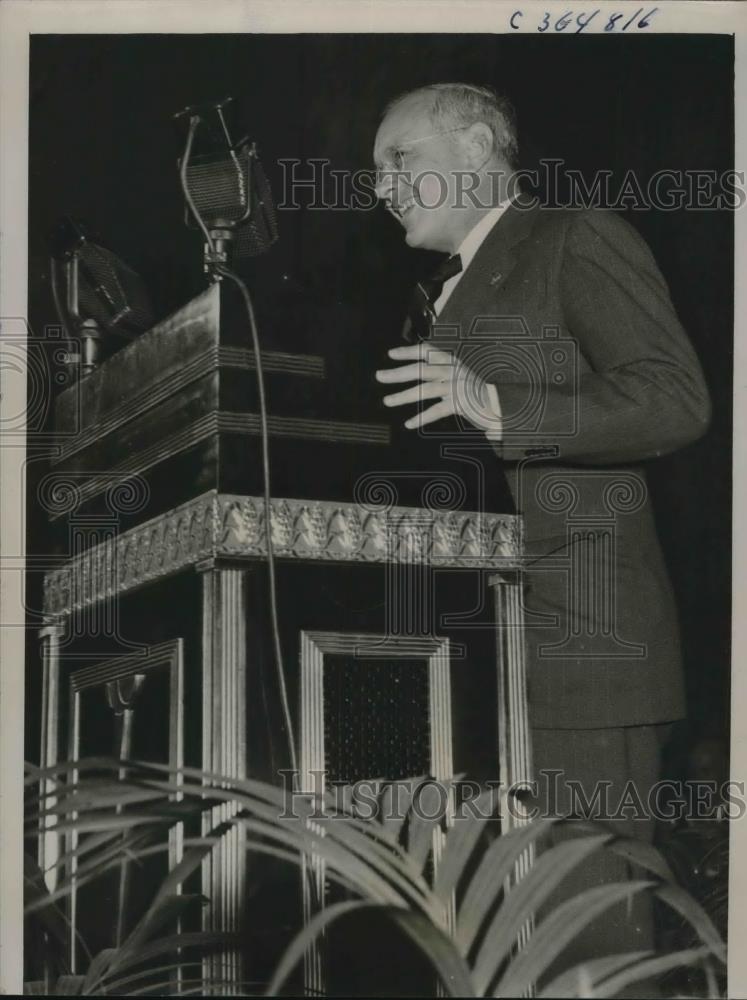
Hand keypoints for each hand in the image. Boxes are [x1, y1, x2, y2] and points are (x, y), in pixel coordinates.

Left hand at [375, 343, 502, 436]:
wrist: (504, 404)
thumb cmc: (480, 393)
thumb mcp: (461, 377)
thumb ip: (443, 374)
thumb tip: (418, 373)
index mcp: (453, 362)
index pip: (428, 352)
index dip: (408, 351)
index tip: (391, 354)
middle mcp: (454, 371)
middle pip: (421, 370)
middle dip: (398, 373)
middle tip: (379, 376)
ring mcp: (458, 387)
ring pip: (426, 389)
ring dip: (404, 395)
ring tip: (388, 401)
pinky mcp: (461, 403)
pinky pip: (438, 410)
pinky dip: (422, 417)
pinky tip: (409, 424)